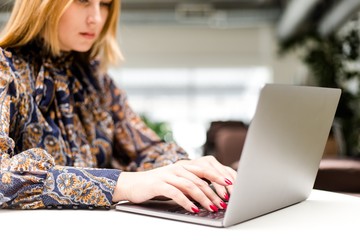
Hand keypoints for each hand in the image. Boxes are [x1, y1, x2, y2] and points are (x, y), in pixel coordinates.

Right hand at [112, 156, 236, 212]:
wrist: (133, 183)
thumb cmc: (157, 184)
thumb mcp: (176, 181)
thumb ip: (190, 183)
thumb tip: (210, 194)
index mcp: (184, 166)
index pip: (205, 168)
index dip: (218, 176)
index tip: (230, 187)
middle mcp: (177, 168)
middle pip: (201, 178)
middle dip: (215, 191)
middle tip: (224, 202)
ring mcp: (168, 175)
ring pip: (191, 186)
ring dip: (204, 198)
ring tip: (213, 208)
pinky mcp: (159, 184)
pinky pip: (176, 193)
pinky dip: (186, 202)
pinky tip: (193, 209)